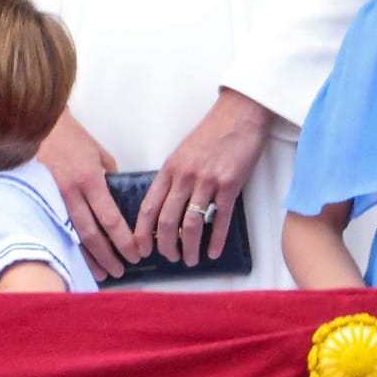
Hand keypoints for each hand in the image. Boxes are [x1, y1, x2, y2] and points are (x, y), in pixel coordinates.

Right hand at [38, 110, 140, 279]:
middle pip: (91, 233)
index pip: (110, 219)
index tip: (136, 253)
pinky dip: (69, 244)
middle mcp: (70, 191)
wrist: (38, 123)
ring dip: (88, 257)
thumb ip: (109, 178)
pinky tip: (77, 256)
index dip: (124, 240)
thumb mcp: (99, 154)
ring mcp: (52, 196)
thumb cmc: (72, 136)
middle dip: (108, 255)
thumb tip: (116, 197)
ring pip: (72, 234)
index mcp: (89, 179)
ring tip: (102, 272)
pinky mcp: (40, 197)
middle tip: (121, 271)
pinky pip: (57, 226)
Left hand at [136, 88, 272, 265]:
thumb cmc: (210, 135)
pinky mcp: (230, 185)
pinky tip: (213, 252)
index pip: (148, 206)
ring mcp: (207, 181)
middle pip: (167, 219)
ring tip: (190, 260)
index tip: (139, 247)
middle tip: (168, 258)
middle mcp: (184, 177)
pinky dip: (216, 239)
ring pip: (192, 222)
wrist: (237, 116)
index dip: (142, 230)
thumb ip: (173, 178)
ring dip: (189, 246)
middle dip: (165, 244)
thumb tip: (165, 205)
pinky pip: (221, 218)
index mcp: (169, 169)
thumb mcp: (182, 154)